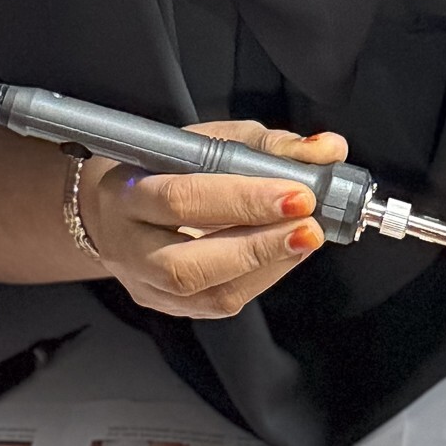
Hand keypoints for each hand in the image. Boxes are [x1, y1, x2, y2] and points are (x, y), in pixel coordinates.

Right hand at [80, 123, 339, 318]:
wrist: (117, 210)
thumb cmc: (167, 167)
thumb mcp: (210, 140)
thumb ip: (268, 145)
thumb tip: (328, 149)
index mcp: (128, 190)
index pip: (182, 199)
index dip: (243, 200)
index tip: (299, 193)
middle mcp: (129, 245)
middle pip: (188, 263)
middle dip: (259, 246)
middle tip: (310, 227)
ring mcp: (145, 283)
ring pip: (205, 294)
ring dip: (267, 266)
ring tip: (305, 240)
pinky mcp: (166, 306)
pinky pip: (217, 304)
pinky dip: (262, 278)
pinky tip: (287, 254)